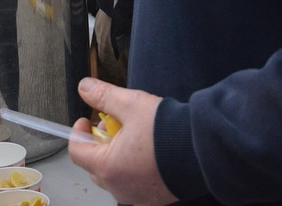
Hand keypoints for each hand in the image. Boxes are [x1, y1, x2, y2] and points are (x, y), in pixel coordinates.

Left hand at [67, 78, 175, 205]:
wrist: (204, 151)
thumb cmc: (168, 132)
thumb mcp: (132, 104)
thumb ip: (104, 96)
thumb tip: (85, 88)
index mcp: (108, 167)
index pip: (77, 151)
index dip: (79, 132)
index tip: (87, 120)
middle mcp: (119, 187)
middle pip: (95, 165)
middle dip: (99, 144)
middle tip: (114, 127)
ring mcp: (137, 196)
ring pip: (114, 176)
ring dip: (117, 158)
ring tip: (135, 138)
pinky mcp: (154, 199)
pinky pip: (134, 185)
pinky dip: (134, 170)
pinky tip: (148, 154)